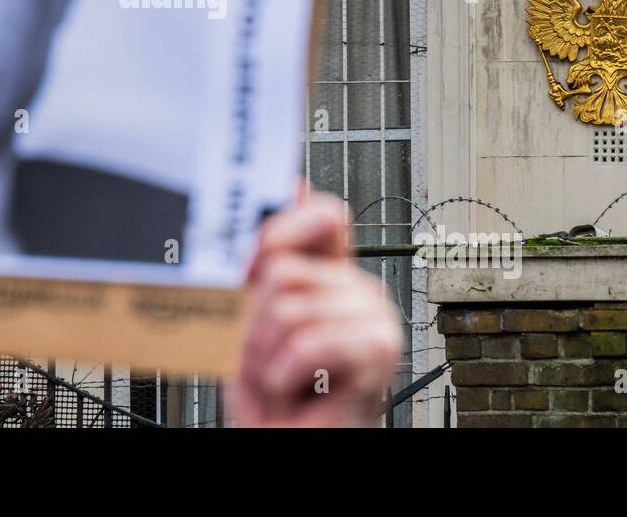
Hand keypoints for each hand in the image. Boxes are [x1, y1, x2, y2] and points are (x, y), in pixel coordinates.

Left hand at [229, 185, 402, 426]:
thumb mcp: (254, 317)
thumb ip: (269, 256)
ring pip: (287, 308)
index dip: (280, 231)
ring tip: (282, 378)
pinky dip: (283, 375)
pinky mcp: (379, 350)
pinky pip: (306, 342)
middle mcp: (359, 288)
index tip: (247, 270)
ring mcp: (375, 317)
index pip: (323, 214)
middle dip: (255, 322)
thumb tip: (295, 183)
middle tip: (267, 356)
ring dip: (265, 355)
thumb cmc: (271, 392)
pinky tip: (297, 391)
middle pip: (284, 270)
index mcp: (332, 272)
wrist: (283, 442)